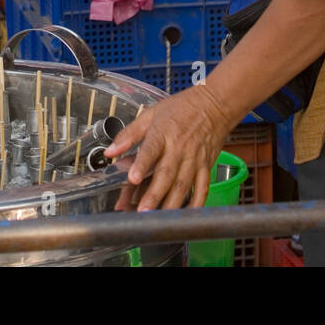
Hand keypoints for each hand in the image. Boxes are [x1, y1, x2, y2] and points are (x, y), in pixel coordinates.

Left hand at [105, 85, 233, 211]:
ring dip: (171, 203)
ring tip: (159, 219)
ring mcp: (194, 159)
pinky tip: (188, 216)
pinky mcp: (206, 166)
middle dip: (154, 194)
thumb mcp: (150, 115)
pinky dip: (197, 203)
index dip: (142, 164)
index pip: (151, 150)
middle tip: (142, 211)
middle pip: (167, 174)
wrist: (214, 104)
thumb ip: (129, 134)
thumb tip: (110, 151)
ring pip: (183, 185)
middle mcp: (179, 148)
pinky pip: (203, 187)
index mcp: (163, 133)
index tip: (132, 178)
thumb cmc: (181, 109)